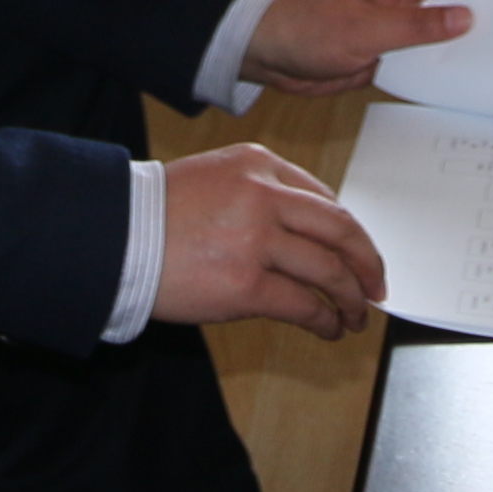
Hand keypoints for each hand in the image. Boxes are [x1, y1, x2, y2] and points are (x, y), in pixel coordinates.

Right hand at [152, 144, 382, 339]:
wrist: (115, 238)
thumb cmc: (156, 214)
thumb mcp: (214, 178)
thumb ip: (261, 194)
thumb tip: (311, 237)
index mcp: (258, 163)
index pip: (323, 198)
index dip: (349, 231)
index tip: (358, 252)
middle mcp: (264, 195)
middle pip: (340, 229)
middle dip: (367, 262)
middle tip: (377, 285)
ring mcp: (257, 240)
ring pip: (330, 270)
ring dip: (351, 298)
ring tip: (355, 316)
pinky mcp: (247, 284)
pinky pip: (305, 304)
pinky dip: (325, 319)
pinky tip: (328, 328)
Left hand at [241, 0, 488, 92]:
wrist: (265, 53)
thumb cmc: (303, 26)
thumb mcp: (363, 28)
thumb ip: (415, 26)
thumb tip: (464, 18)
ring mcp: (389, 22)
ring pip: (436, 26)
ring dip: (458, 37)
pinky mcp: (382, 51)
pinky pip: (419, 55)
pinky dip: (436, 64)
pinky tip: (458, 78)